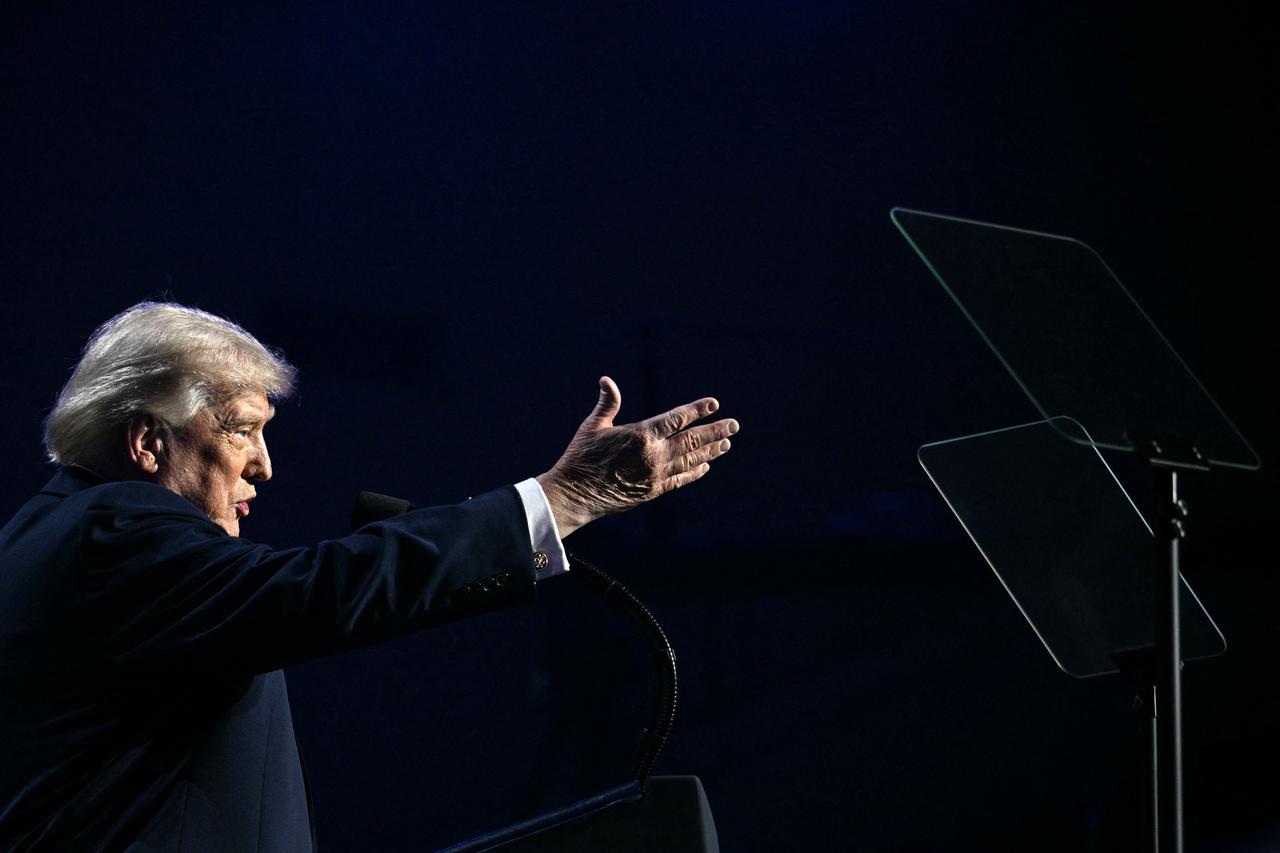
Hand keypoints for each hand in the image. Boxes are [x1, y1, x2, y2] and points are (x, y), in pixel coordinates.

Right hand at [536, 376, 738, 537]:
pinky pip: (680, 480)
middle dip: (715, 431)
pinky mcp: (653, 491)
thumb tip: (606, 380)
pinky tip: (705, 467)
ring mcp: (656, 475)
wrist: (574, 494)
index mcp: (641, 434)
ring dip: (710, 451)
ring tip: (726, 443)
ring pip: (691, 461)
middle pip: (692, 440)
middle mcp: (654, 455)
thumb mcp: (592, 426)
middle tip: (734, 425)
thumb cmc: (580, 456)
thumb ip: (607, 403)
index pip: (677, 418)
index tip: (714, 404)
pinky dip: (695, 473)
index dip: (697, 410)